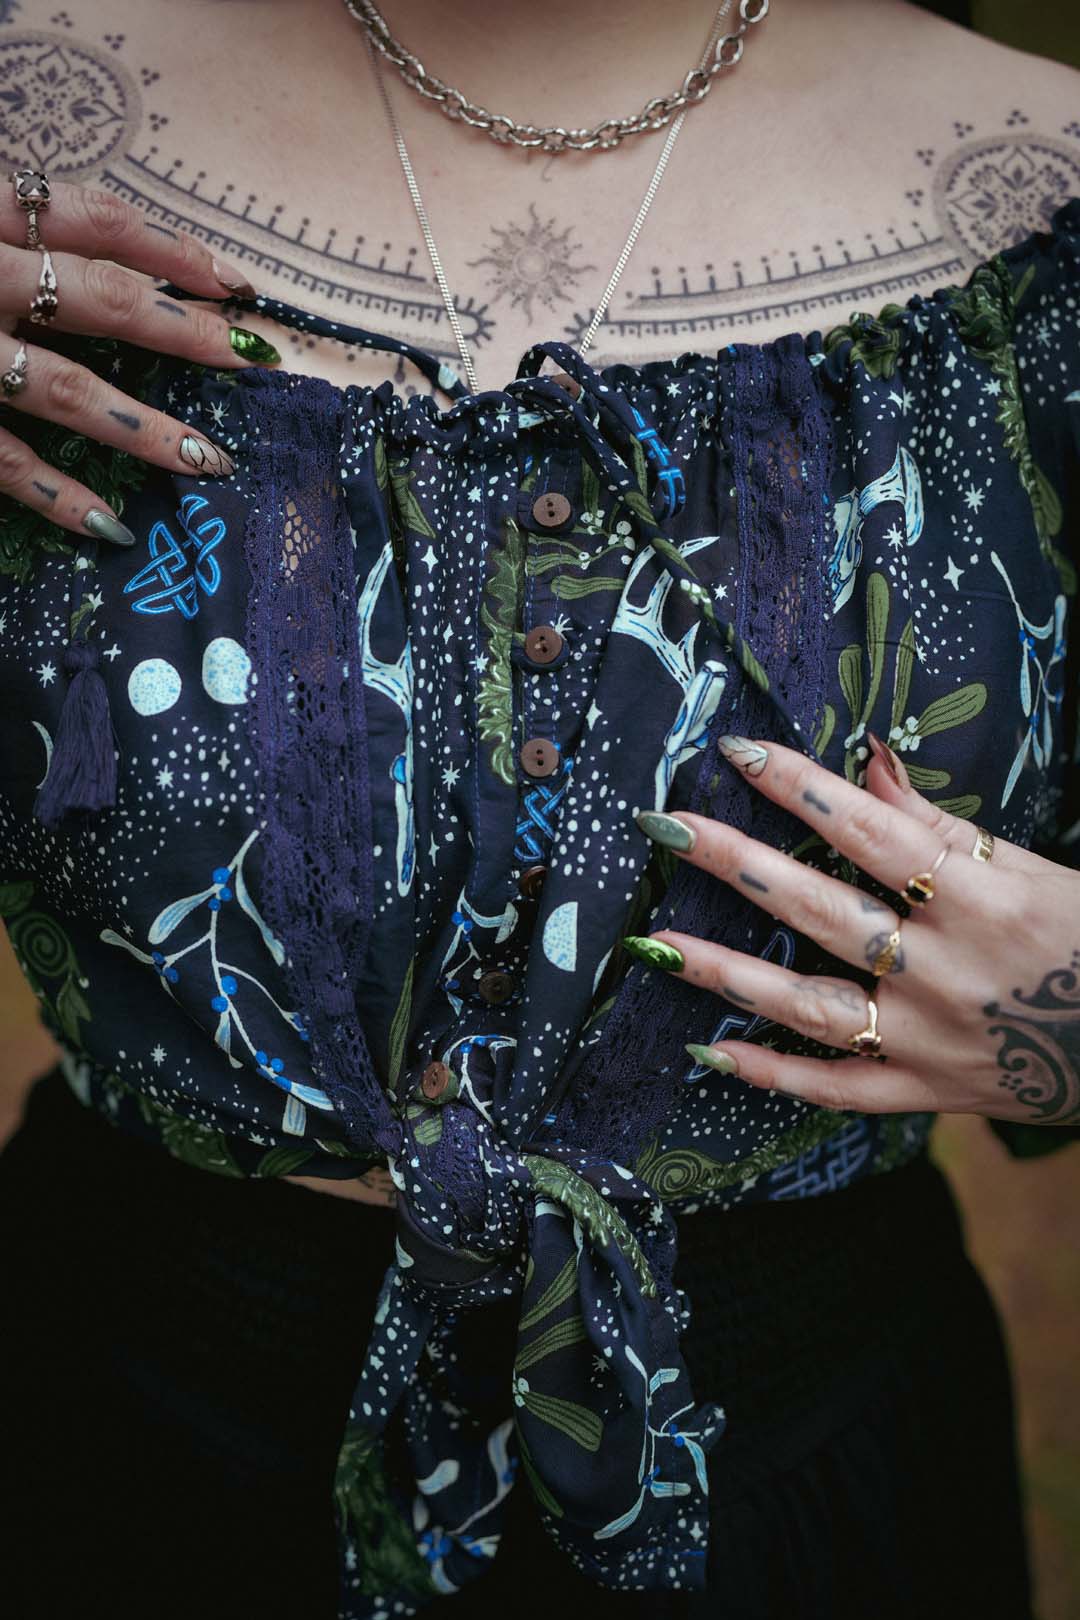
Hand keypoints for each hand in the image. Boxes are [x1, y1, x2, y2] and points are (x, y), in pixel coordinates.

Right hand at [0, 175, 279, 546]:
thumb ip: (11, 225)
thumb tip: (107, 257)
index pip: (94, 218)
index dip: (174, 249)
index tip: (237, 284)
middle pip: (100, 299)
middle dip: (185, 335)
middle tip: (250, 364)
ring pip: (65, 389)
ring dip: (145, 429)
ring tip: (208, 463)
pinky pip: (0, 458)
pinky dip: (56, 494)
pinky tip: (109, 526)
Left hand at [626, 733, 1079, 1127]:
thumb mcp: (1031, 869)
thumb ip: (939, 822)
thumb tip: (865, 757)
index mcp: (984, 900)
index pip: (873, 832)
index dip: (802, 789)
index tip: (738, 752)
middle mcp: (949, 971)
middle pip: (825, 911)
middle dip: (738, 864)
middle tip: (667, 827)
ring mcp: (933, 1041)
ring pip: (814, 1007)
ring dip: (729, 975)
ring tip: (655, 946)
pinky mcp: (930, 1092)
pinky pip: (839, 1090)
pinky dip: (773, 1076)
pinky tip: (707, 1053)